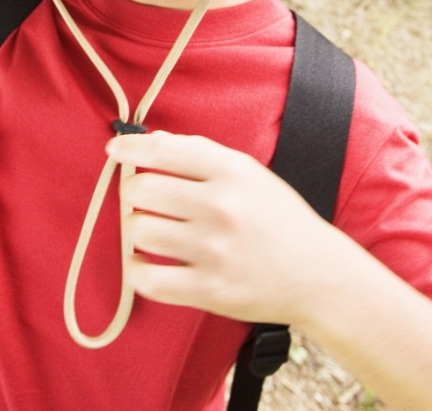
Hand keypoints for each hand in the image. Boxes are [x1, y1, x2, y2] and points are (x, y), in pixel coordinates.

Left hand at [107, 130, 328, 324]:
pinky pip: (147, 278)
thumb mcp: (249, 173)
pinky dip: (138, 270)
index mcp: (231, 171)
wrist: (317, 275)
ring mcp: (214, 250)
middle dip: (134, 192)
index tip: (114, 149)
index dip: (130, 147)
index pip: (163, 150)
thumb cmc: (277, 218)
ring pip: (139, 231)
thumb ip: (201, 155)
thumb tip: (151, 142)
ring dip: (137, 230)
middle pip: (141, 190)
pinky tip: (148, 263)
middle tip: (144, 200)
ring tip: (153, 231)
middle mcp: (221, 207)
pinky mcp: (209, 290)